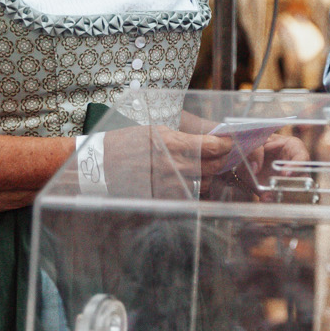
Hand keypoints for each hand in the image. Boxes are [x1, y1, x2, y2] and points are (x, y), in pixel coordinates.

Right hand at [103, 123, 236, 193]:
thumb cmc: (126, 144)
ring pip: (205, 182)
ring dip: (208, 175)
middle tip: (221, 155)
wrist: (101, 166)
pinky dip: (193, 189)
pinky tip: (186, 181)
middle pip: (215, 166)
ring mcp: (171, 185)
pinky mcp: (165, 199)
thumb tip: (207, 141)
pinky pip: (190, 195)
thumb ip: (182, 138)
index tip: (229, 143)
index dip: (226, 145)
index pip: (213, 146)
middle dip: (222, 160)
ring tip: (202, 168)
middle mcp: (176, 166)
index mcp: (174, 144)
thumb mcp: (156, 131)